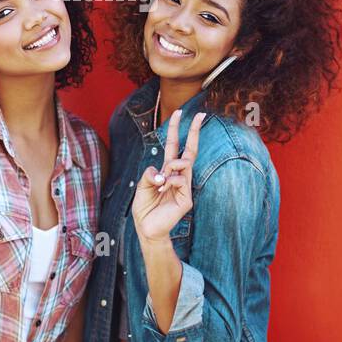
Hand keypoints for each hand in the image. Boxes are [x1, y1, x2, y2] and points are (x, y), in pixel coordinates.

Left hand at [131, 108, 205, 240]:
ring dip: (171, 165)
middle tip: (200, 114)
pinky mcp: (186, 198)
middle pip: (189, 150)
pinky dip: (169, 181)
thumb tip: (163, 170)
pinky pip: (180, 180)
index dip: (175, 129)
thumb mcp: (142, 186)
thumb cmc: (144, 207)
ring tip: (161, 180)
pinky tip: (163, 189)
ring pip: (184, 163)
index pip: (174, 146)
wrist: (146, 228)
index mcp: (166, 171)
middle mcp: (178, 176)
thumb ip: (149, 173)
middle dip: (194, 131)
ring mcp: (184, 186)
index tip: (179, 112)